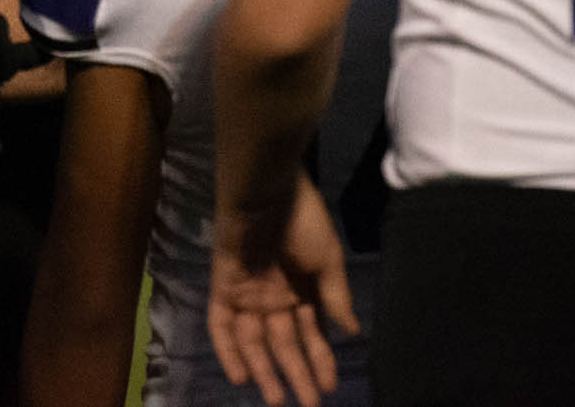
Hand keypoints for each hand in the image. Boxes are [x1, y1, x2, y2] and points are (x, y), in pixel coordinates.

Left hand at [207, 174, 358, 406]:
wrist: (266, 189)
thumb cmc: (302, 220)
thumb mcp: (328, 259)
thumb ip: (335, 296)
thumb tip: (352, 332)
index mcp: (303, 289)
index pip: (312, 333)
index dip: (320, 360)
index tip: (330, 387)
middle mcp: (275, 296)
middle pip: (284, 344)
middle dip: (296, 374)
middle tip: (308, 405)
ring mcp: (248, 293)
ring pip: (254, 341)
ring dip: (264, 370)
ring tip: (277, 400)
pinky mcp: (224, 286)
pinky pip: (222, 324)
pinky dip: (229, 349)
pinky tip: (240, 376)